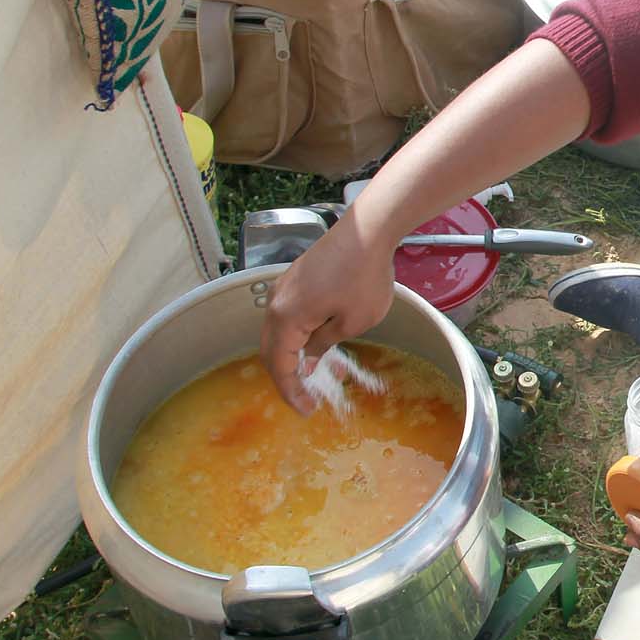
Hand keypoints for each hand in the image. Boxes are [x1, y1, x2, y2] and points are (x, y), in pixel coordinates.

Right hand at [260, 219, 397, 411]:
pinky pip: (289, 315)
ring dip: (295, 356)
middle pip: (272, 350)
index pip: (279, 364)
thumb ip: (324, 344)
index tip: (306, 410)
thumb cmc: (364, 276)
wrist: (368, 230)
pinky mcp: (296, 278)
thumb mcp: (351, 322)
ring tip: (322, 374)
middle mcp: (277, 302)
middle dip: (288, 378)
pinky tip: (319, 343)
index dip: (291, 391)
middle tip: (308, 398)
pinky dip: (298, 335)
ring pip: (280, 332)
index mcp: (286, 317)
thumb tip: (308, 360)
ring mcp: (284, 288)